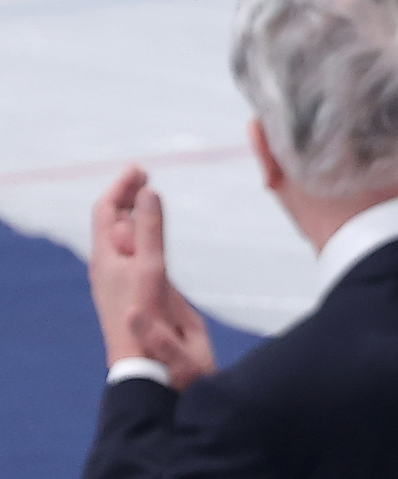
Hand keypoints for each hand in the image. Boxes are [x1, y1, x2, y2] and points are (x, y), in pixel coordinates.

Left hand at [90, 167, 216, 390]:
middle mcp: (108, 267)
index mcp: (106, 258)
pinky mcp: (130, 292)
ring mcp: (117, 281)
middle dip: (127, 197)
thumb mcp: (152, 268)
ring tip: (148, 200)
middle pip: (111, 223)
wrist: (144, 366)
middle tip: (145, 178)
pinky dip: (141, 234)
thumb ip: (150, 229)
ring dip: (134, 215)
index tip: (141, 170)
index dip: (121, 187)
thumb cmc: (146, 318)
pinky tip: (153, 238)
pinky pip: (131, 253)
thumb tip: (147, 190)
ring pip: (120, 239)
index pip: (106, 211)